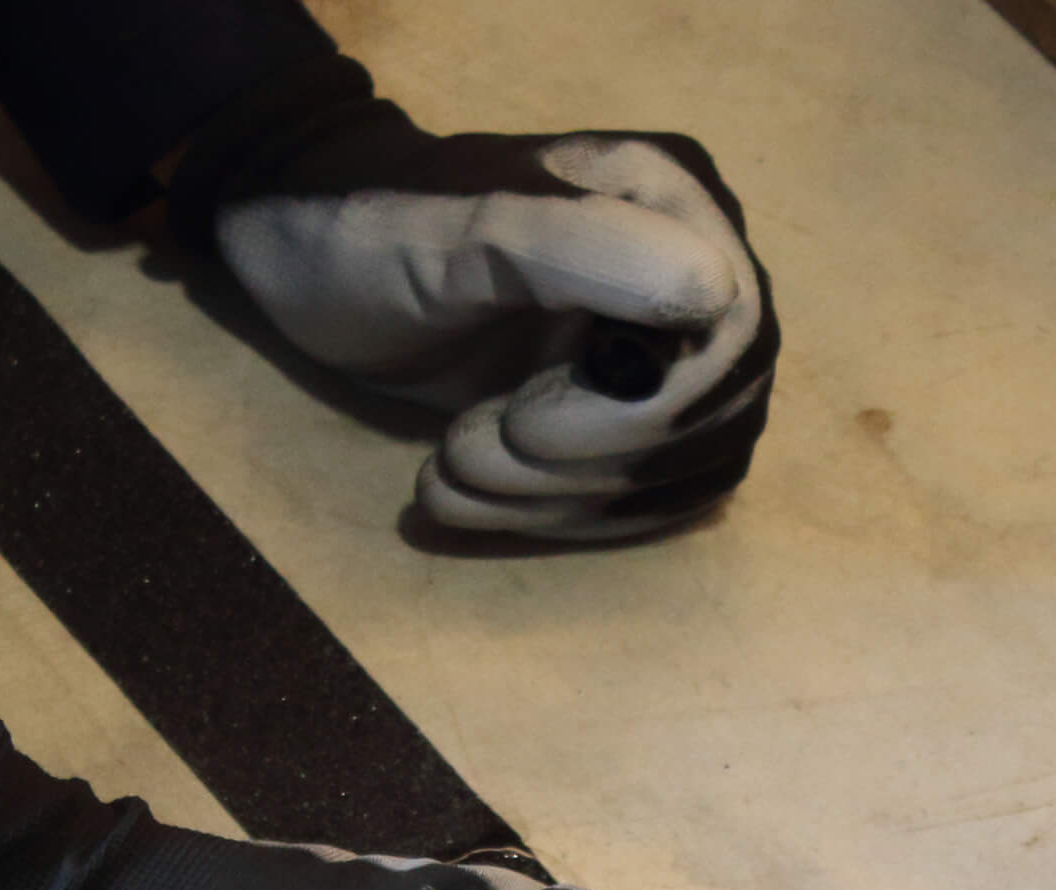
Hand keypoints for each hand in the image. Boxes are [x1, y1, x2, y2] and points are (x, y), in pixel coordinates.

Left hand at [169, 65, 778, 541]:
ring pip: (680, 477)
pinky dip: (555, 521)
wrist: (325, 261)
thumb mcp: (465, 226)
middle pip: (714, 420)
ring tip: (449, 470)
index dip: (646, 408)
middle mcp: (697, 275)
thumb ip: (585, 246)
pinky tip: (470, 497)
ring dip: (560, 504)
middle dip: (586, 464)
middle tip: (464, 448)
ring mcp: (669, 356)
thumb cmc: (381, 225)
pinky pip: (644, 504)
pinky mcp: (628, 422)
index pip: (731, 336)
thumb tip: (711, 295)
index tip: (523, 420)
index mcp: (676, 203)